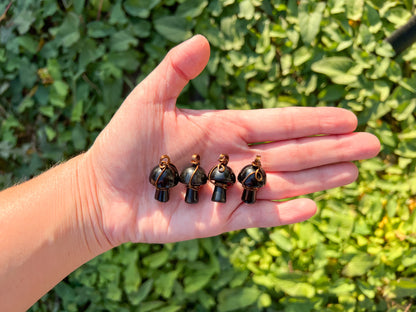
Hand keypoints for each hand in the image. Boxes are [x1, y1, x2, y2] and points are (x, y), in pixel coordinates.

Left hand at [81, 35, 379, 246]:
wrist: (104, 190)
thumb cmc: (123, 143)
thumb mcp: (147, 99)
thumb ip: (175, 72)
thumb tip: (203, 40)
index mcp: (224, 129)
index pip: (278, 123)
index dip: (312, 120)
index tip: (347, 117)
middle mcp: (235, 159)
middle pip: (292, 153)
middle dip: (331, 149)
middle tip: (371, 144)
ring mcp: (230, 190)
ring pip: (283, 183)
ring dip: (319, 178)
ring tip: (354, 172)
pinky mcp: (219, 218)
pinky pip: (257, 215)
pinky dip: (283, 213)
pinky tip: (312, 206)